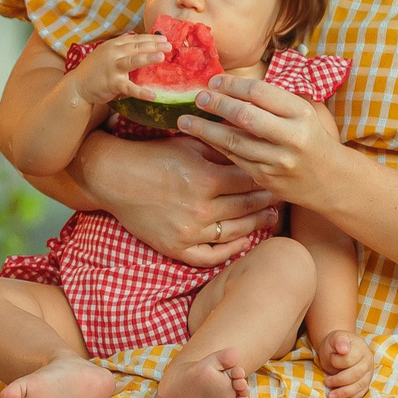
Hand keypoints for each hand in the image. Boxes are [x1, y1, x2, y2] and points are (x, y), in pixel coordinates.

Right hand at [67, 131, 278, 267]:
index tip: (277, 174)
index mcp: (206, 179)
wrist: (116, 177)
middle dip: (266, 201)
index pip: (249, 181)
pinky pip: (210, 256)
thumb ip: (221, 146)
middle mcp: (201, 209)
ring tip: (269, 217)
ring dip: (256, 225)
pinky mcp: (176, 248)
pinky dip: (229, 251)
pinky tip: (242, 242)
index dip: (266, 178)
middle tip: (281, 196)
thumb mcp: (190, 143)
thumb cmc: (154, 155)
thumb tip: (253, 140)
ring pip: (235, 233)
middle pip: (246, 207)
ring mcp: (189, 232)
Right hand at [70, 31, 169, 104]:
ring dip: (148, 57)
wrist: (78, 85)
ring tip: (162, 56)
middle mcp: (113, 53)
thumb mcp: (107, 54)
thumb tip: (142, 47)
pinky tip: (152, 95)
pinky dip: (141, 92)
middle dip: (154, 45)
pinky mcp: (112, 83)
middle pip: (137, 47)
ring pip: (133, 61)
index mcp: (113, 45)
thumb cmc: (95, 70)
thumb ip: (122, 50)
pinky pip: (129, 88)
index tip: (163, 38)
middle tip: (169, 45)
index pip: (135, 39)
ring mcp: (112, 68)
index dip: (150, 38)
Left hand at [180, 76, 345, 202]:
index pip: (260, 93)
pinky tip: (202, 138)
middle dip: (217, 104)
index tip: (214, 81)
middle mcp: (290, 137)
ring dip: (205, 130)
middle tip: (198, 97)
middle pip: (245, 116)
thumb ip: (274, 100)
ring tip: (185, 120)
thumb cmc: (312, 138)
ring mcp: (277, 161)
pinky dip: (216, 147)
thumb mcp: (304, 113)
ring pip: (234, 142)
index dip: (233, 85)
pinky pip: (235, 159)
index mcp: (300, 114)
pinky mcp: (266, 178)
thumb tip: (233, 86)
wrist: (331, 180)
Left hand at [317, 329, 373, 397]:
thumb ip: (339, 340)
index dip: (338, 362)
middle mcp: (368, 361)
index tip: (331, 359)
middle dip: (340, 380)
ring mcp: (368, 373)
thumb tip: (343, 349)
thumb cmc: (336, 345)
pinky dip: (350, 397)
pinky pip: (361, 393)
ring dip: (344, 392)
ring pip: (359, 386)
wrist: (340, 351)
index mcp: (361, 348)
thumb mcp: (334, 337)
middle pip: (356, 374)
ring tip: (331, 395)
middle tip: (327, 381)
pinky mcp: (366, 383)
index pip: (350, 359)